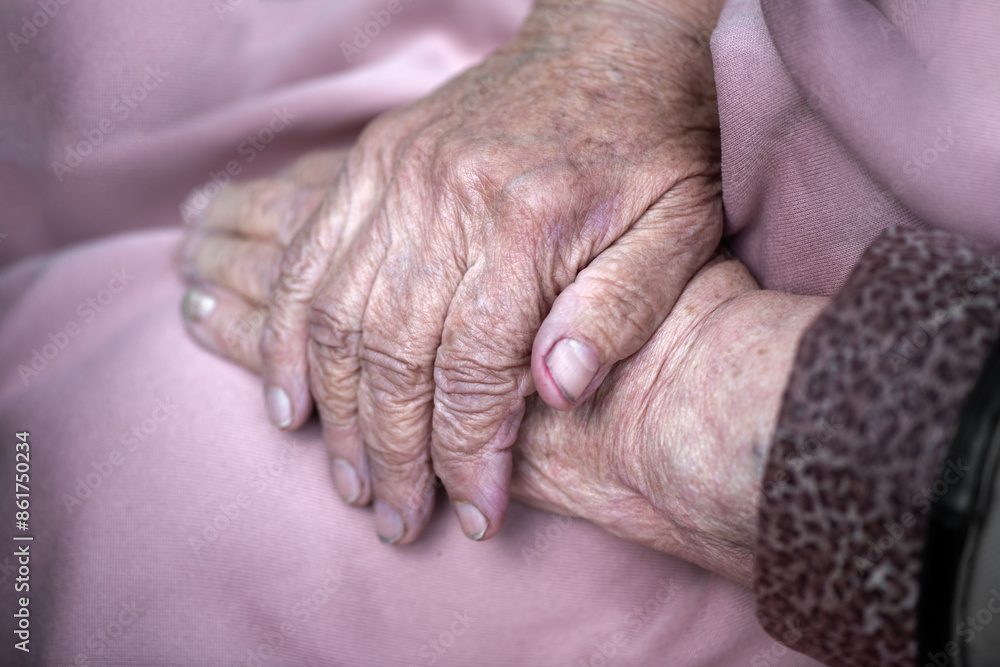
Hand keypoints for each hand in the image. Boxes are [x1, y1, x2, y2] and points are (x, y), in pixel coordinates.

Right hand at [253, 0, 727, 545]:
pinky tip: (288, 394)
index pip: (475, 367)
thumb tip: (555, 392)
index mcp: (527, 224)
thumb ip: (619, 311)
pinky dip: (284, 332)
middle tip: (396, 518)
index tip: (475, 515)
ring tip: (348, 476)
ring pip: (334, 312)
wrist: (609, 45)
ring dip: (334, 409)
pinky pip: (306, 257)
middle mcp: (446, 198)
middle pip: (394, 352)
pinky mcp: (371, 162)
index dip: (468, 453)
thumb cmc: (654, 144)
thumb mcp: (677, 229)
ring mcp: (396, 174)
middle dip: (393, 451)